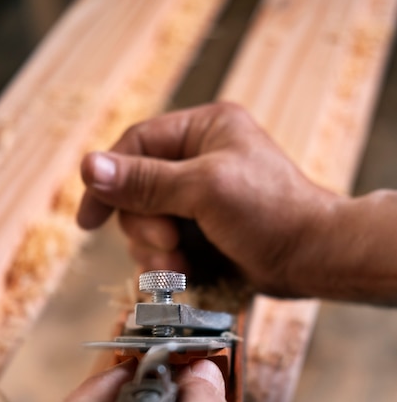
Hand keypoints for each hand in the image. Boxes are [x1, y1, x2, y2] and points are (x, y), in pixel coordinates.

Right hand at [77, 102, 337, 295]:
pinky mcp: (204, 231)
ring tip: (178, 264)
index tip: (88, 219)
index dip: (107, 179)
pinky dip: (169, 262)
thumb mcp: (204, 189)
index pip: (136, 145)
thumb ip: (145, 181)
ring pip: (148, 223)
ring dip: (155, 250)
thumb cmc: (270, 212)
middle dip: (145, 225)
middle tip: (168, 244)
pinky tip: (185, 272)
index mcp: (203, 130)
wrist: (313, 258)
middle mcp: (198, 159)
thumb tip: (89, 166)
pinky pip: (166, 245)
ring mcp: (200, 198)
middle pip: (137, 190)